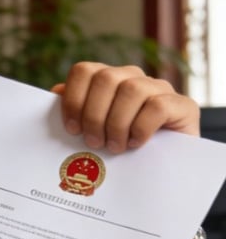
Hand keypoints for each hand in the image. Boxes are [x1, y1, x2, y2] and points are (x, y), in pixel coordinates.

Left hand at [51, 62, 199, 152]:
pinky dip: (140, 128)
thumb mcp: (93, 129)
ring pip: (131, 90)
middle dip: (94, 115)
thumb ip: (76, 110)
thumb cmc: (120, 146)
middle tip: (94, 142)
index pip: (84, 70)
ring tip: (114, 146)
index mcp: (108, 79)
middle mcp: (134, 77)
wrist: (164, 168)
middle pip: (105, 78)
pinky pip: (157, 106)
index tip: (72, 128)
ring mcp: (160, 88)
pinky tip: (135, 144)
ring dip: (117, 123)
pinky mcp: (182, 104)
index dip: (73, 98)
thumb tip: (55, 92)